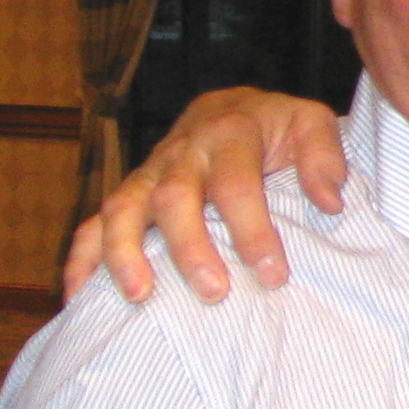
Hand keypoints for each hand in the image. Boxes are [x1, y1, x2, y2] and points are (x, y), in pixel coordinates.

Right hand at [58, 89, 347, 303]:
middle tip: (214, 293)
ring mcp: (148, 174)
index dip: (252, 231)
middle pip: (173, 198)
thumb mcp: (311, 124)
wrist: (231, 109)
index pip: (237, 185)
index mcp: (229, 135)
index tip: (273, 275)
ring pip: (122, 208)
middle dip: (190, 248)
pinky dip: (82, 259)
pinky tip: (78, 299)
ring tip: (141, 297)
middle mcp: (181, 153)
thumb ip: (325, 157)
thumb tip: (330, 201)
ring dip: (125, 253)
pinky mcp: (129, 193)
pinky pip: (94, 223)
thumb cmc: (277, 127)